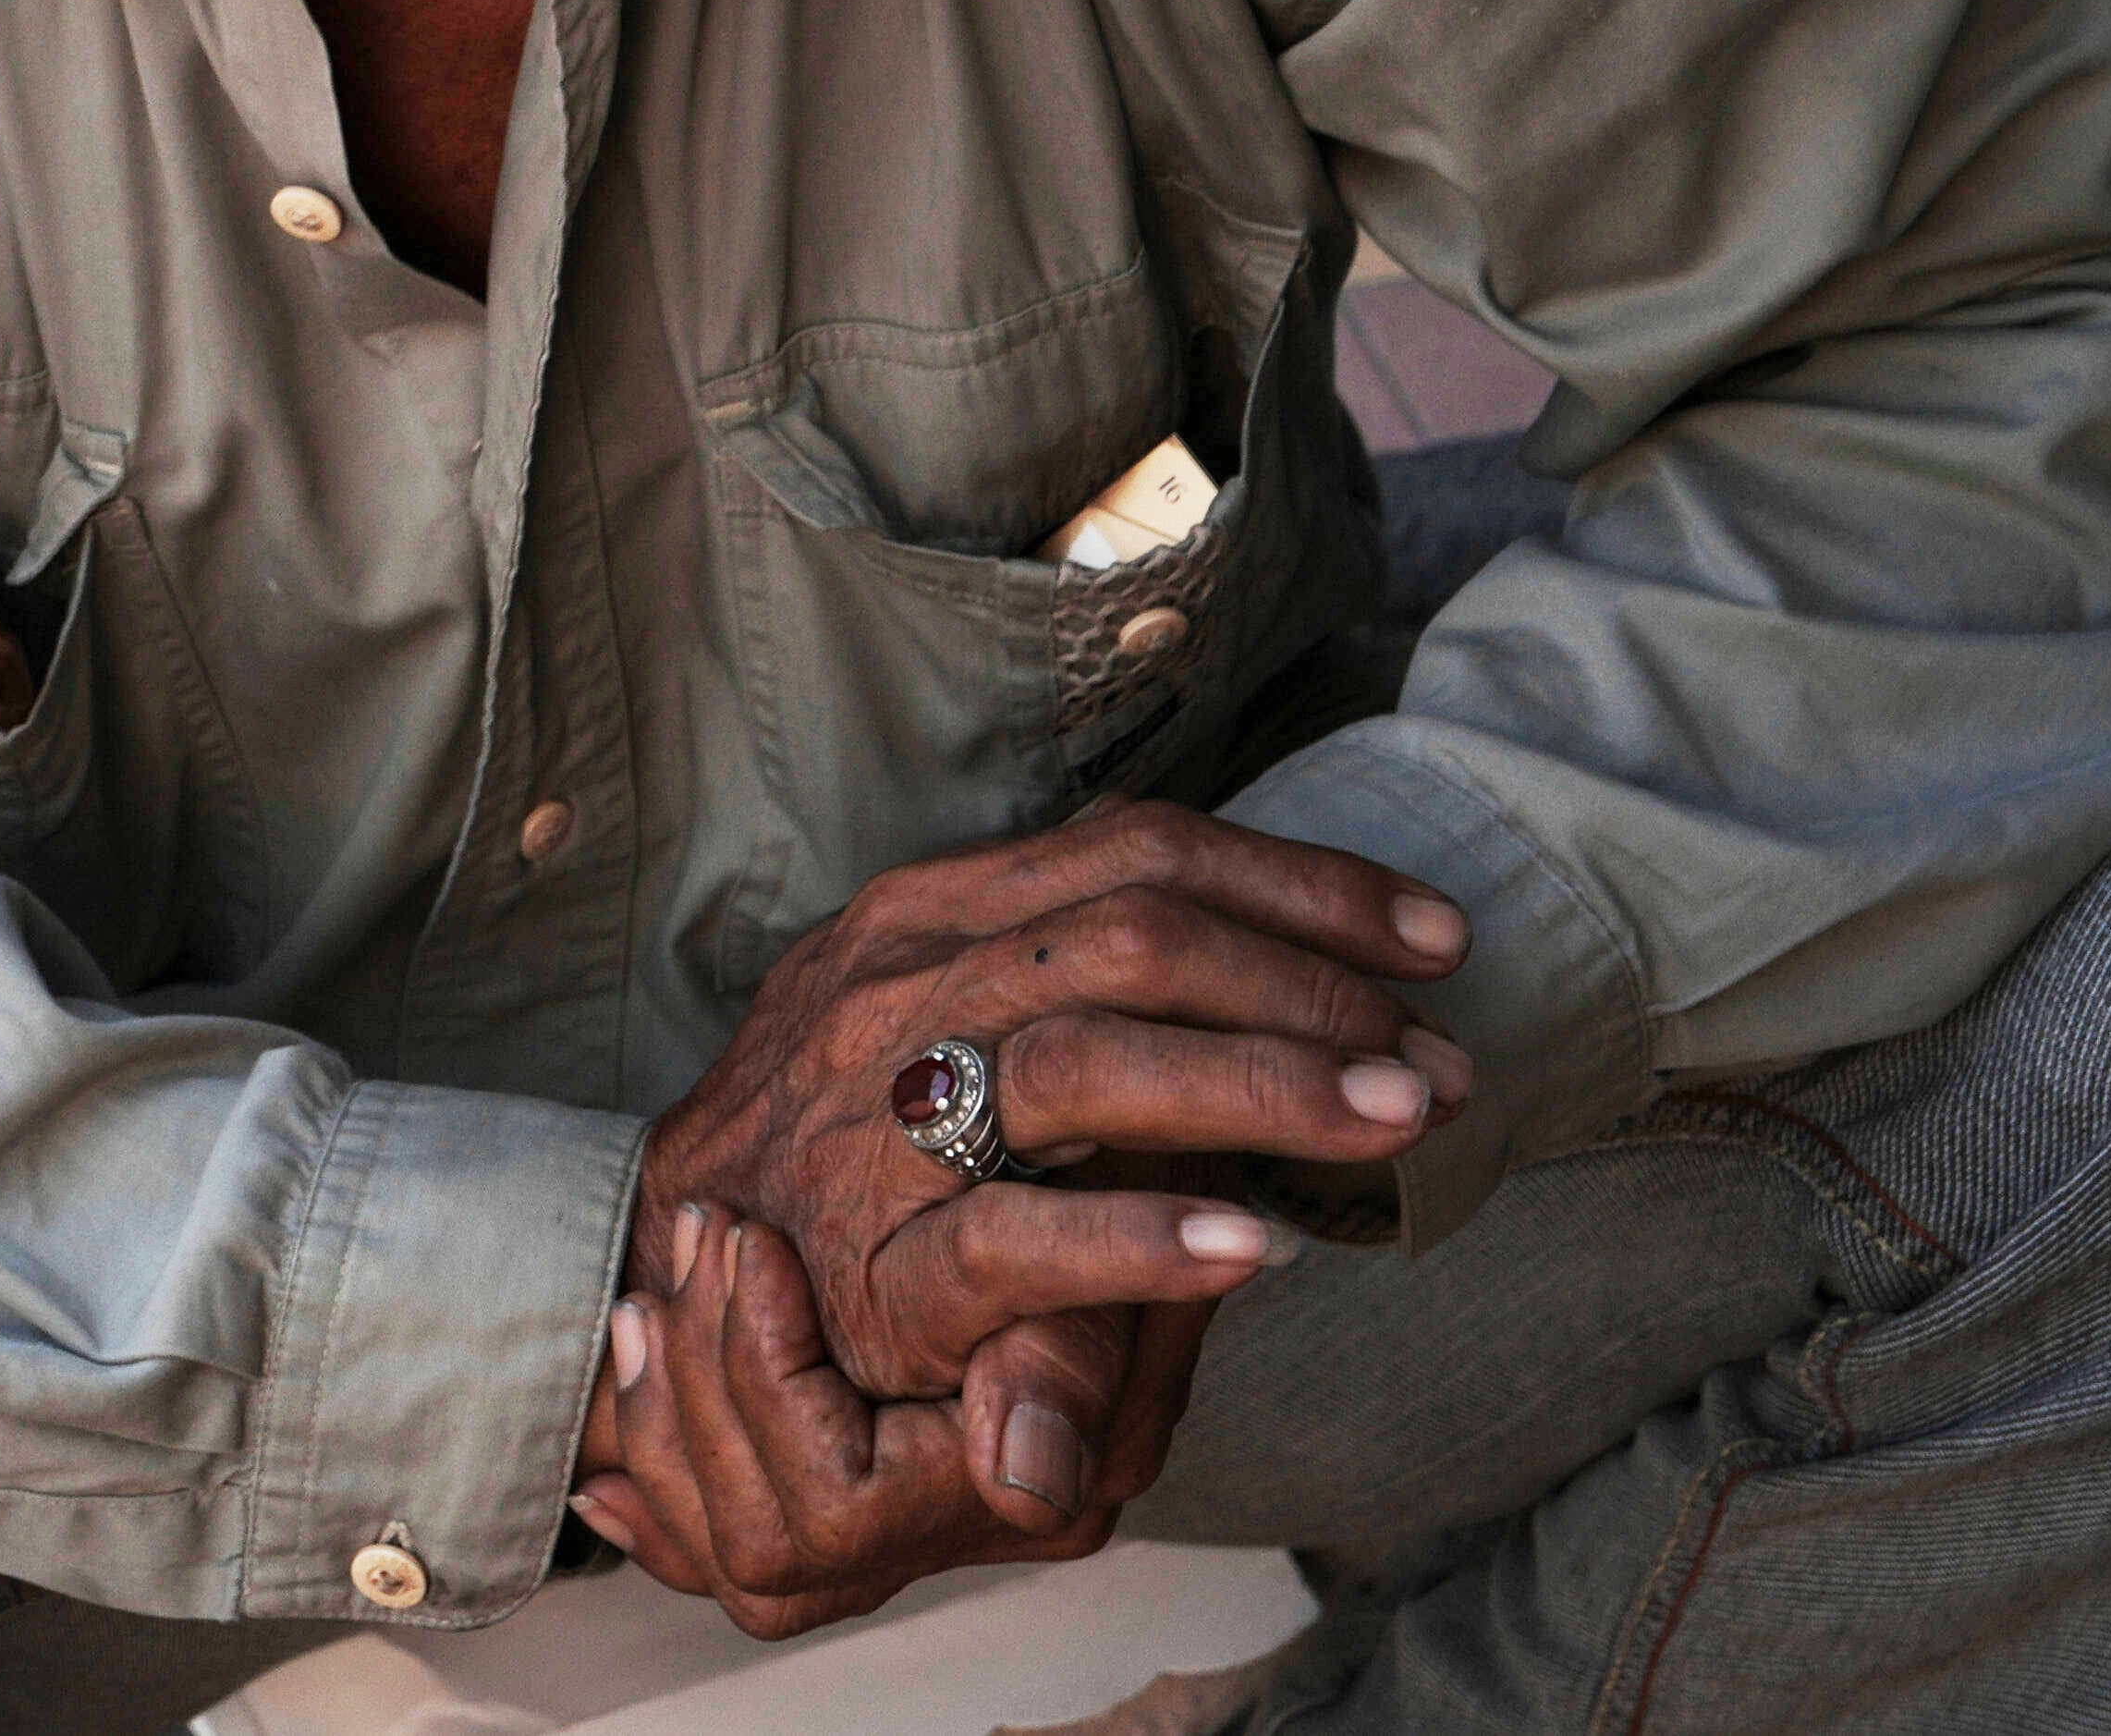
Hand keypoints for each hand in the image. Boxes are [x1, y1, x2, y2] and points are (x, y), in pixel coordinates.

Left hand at [575, 1209, 1219, 1635]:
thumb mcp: (1118, 1249)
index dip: (762, 1376)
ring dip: (671, 1417)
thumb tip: (1021, 1487)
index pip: (838, 1507)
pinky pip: (728, 1538)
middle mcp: (968, 1529)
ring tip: (649, 1296)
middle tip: (695, 1241)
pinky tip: (627, 1416)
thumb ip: (1064, 1361)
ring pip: (737, 1550)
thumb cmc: (1130, 1176)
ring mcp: (914, 1523)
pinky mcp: (863, 1486)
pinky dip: (667, 1468)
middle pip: (768, 1546)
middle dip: (695, 1391)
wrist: (1136, 1154)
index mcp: (1038, 1493)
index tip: (750, 1243)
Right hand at [638, 801, 1461, 1425]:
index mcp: (935, 911)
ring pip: (1089, 1059)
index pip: (1141, 850)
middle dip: (1315, 983)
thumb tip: (1261, 944)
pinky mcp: (874, 1261)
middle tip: (1444, 1052)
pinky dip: (1144, 1237)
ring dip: (1267, 1083)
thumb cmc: (843, 1133)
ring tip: (1398, 1120)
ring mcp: (880, 1117)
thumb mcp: (945, 1003)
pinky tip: (1257, 1250)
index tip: (1430, 937)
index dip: (1301, 881)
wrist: (666, 1259)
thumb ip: (1072, 967)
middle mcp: (906, 985)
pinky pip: (1017, 1237)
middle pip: (1138, 934)